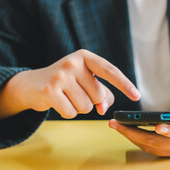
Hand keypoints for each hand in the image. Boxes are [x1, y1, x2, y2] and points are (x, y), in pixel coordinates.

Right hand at [0, 49, 139, 121]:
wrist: (31, 84)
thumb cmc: (65, 83)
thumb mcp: (85, 81)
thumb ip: (102, 93)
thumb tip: (104, 109)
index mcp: (85, 56)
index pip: (110, 71)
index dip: (125, 84)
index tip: (137, 96)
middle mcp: (73, 62)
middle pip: (98, 95)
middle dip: (92, 101)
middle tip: (75, 93)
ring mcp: (60, 75)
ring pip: (86, 106)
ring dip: (79, 107)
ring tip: (66, 97)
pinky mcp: (50, 90)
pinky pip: (71, 112)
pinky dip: (68, 112)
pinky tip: (58, 102)